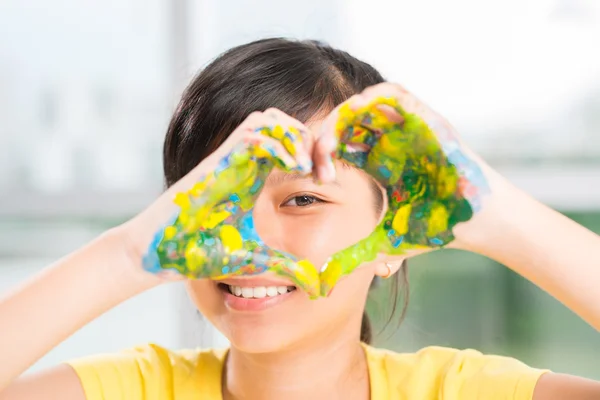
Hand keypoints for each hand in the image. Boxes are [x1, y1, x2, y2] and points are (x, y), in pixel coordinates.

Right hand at [126, 109, 326, 295]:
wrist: (159, 254)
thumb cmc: (200, 254)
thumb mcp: (256, 259)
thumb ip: (285, 265)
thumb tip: (317, 284)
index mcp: (255, 181)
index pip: (290, 147)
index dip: (315, 155)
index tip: (329, 179)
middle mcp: (244, 164)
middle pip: (282, 123)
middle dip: (309, 138)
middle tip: (324, 168)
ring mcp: (230, 159)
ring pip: (268, 118)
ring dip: (293, 133)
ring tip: (308, 164)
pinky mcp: (218, 161)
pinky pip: (252, 132)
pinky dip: (278, 141)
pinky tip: (294, 166)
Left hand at [315, 83, 490, 294]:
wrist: (477, 223)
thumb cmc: (437, 229)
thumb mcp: (385, 243)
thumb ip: (356, 256)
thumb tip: (325, 280)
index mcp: (378, 164)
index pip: (339, 145)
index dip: (320, 154)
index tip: (314, 175)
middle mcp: (389, 142)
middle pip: (347, 121)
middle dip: (326, 133)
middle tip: (318, 156)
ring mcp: (406, 129)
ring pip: (365, 103)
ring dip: (343, 114)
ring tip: (333, 139)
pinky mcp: (424, 120)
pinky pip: (394, 94)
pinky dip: (371, 98)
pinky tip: (357, 117)